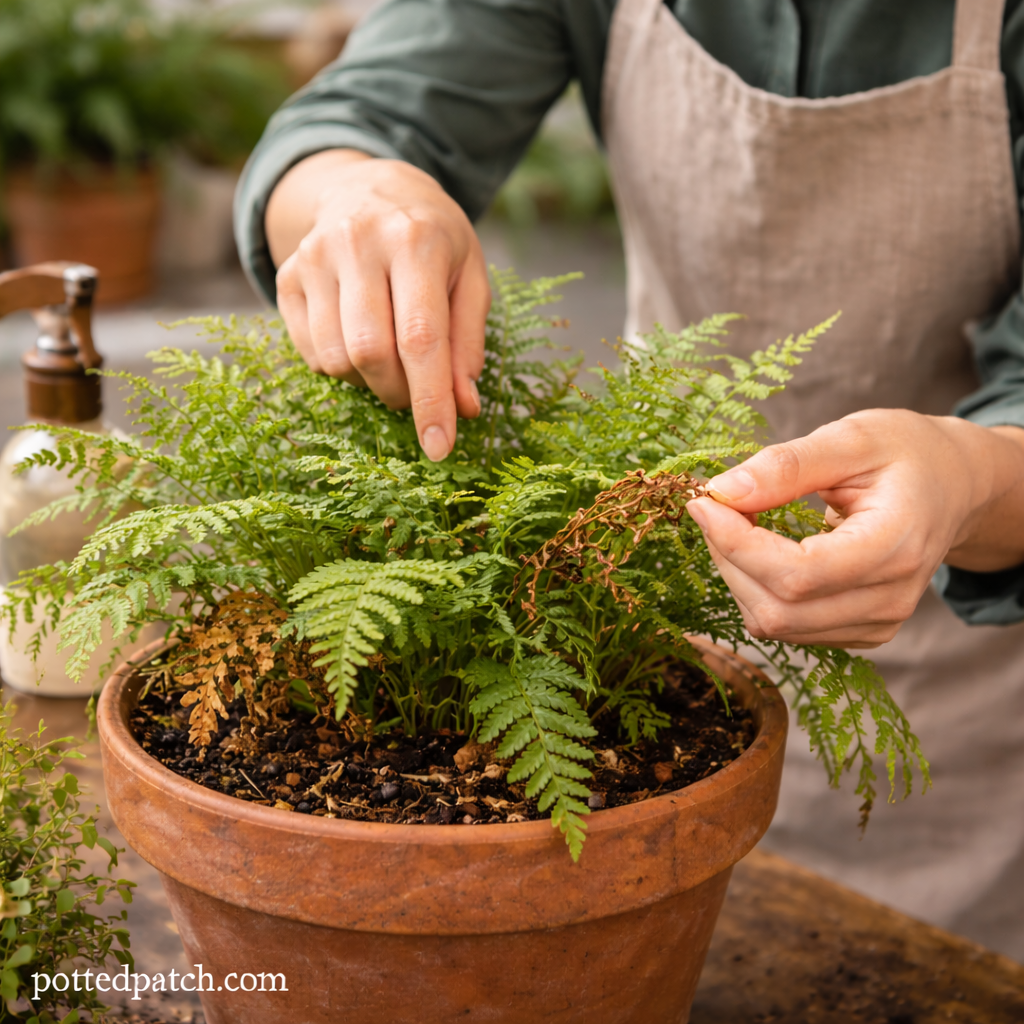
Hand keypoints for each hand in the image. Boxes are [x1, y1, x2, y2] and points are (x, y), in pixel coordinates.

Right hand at [265, 150, 490, 460]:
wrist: (372, 187)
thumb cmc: (434, 240)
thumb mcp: (471, 278)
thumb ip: (469, 344)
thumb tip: (463, 408)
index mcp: (415, 239)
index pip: (421, 337)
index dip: (430, 400)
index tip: (439, 449)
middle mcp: (357, 242)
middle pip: (370, 353)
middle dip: (400, 393)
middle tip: (417, 391)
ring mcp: (312, 257)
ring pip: (336, 360)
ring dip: (370, 383)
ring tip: (391, 359)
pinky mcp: (287, 277)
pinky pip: (311, 354)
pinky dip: (342, 369)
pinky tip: (359, 341)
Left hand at [684, 410, 1023, 647]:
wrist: (953, 487)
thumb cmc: (905, 453)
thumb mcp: (851, 438)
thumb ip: (788, 465)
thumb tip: (723, 491)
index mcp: (896, 546)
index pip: (798, 573)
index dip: (737, 543)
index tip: (704, 501)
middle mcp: (890, 599)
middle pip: (778, 608)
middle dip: (729, 557)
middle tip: (717, 506)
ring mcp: (876, 623)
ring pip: (773, 623)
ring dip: (737, 574)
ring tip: (739, 523)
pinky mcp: (858, 631)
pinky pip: (784, 627)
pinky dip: (755, 589)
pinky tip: (761, 549)